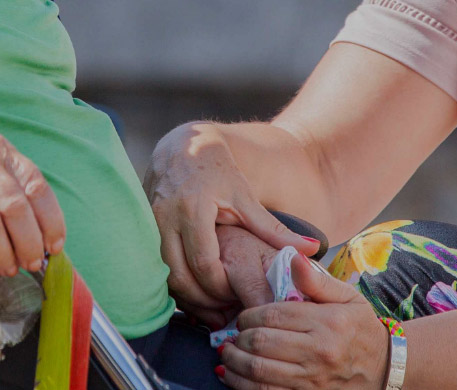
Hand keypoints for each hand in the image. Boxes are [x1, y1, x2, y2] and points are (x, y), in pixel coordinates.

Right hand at [148, 123, 321, 322]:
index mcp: (194, 209)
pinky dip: (172, 282)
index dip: (220, 287)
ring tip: (209, 306)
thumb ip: (274, 228)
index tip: (235, 296)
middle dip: (201, 300)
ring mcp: (150, 223)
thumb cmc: (217, 171)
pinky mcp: (143, 228)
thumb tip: (313, 249)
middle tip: (222, 311)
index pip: (205, 264)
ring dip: (185, 295)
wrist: (182, 146)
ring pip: (163, 275)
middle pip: (180, 276)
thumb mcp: (245, 197)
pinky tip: (192, 291)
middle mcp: (166, 217)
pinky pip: (154, 266)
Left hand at [220, 257, 387, 389]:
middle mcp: (319, 351)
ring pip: (260, 372)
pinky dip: (243, 386)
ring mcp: (313, 378)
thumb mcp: (347, 296)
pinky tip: (232, 376)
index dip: (248, 316)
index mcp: (327, 322)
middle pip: (262, 343)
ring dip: (234, 363)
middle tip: (232, 335)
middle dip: (238, 339)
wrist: (383, 366)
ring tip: (227, 354)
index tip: (242, 317)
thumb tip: (293, 257)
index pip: (273, 316)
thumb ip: (316, 279)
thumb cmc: (360, 327)